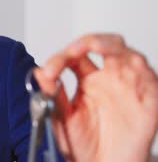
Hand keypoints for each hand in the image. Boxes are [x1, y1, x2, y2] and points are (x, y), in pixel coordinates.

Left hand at [34, 34, 157, 161]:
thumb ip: (52, 93)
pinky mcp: (148, 101)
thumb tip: (39, 72)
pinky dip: (138, 70)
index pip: (76, 56)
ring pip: (127, 55)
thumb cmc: (84, 145)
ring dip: (111, 46)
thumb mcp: (61, 117)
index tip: (48, 71)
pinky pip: (149, 79)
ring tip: (94, 46)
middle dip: (89, 40)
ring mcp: (129, 88)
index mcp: (87, 81)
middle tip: (73, 50)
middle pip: (105, 45)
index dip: (60, 58)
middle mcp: (109, 80)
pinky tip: (124, 70)